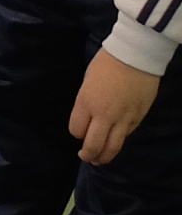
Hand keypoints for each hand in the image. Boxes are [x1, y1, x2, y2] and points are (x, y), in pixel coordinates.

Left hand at [70, 48, 160, 165]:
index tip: (78, 130)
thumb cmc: (107, 63)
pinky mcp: (138, 117)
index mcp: (86, 102)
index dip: (76, 132)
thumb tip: (89, 118)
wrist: (136, 55)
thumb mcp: (88, 81)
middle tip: (85, 157)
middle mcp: (104, 114)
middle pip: (93, 145)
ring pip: (113, 147)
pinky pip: (126, 135)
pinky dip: (119, 140)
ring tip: (99, 160)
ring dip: (104, 157)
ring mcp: (123, 118)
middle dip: (88, 154)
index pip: (76, 130)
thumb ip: (86, 103)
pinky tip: (116, 140)